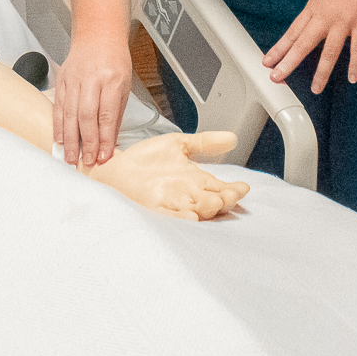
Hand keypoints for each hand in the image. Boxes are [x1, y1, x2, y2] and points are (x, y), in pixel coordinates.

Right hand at [54, 34, 133, 167]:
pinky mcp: (62, 79)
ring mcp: (74, 79)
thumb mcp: (124, 85)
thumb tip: (109, 142)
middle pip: (86, 116)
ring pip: (69, 113)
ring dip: (69, 138)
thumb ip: (116, 114)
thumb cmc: (114, 59)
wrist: (98, 34)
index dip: (105, 138)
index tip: (104, 156)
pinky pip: (58, 105)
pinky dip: (58, 124)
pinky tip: (59, 138)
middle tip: (85, 161)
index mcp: (112, 80)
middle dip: (86, 142)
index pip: (107, 115)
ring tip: (70, 156)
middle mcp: (91, 79)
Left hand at [88, 132, 249, 220]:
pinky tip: (190, 216)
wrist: (114, 167)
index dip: (233, 189)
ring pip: (197, 211)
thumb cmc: (145, 160)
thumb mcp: (178, 145)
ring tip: (215, 202)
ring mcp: (172, 203)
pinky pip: (171, 217)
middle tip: (230, 195)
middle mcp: (187, 195)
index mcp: (196, 181)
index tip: (242, 187)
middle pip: (214, 202)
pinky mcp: (155, 209)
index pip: (221, 188)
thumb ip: (205, 142)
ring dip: (207, 208)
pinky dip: (181, 218)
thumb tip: (232, 137)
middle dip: (224, 200)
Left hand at [264, 0, 356, 93]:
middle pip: (303, 44)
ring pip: (329, 52)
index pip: (293, 32)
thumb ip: (318, 6)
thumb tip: (314, 17)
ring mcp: (343, 21)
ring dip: (321, 73)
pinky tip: (352, 78)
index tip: (268, 60)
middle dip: (288, 62)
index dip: (279, 48)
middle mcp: (324, 17)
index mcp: (314, 7)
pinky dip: (355, 64)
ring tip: (315, 89)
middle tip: (277, 77)